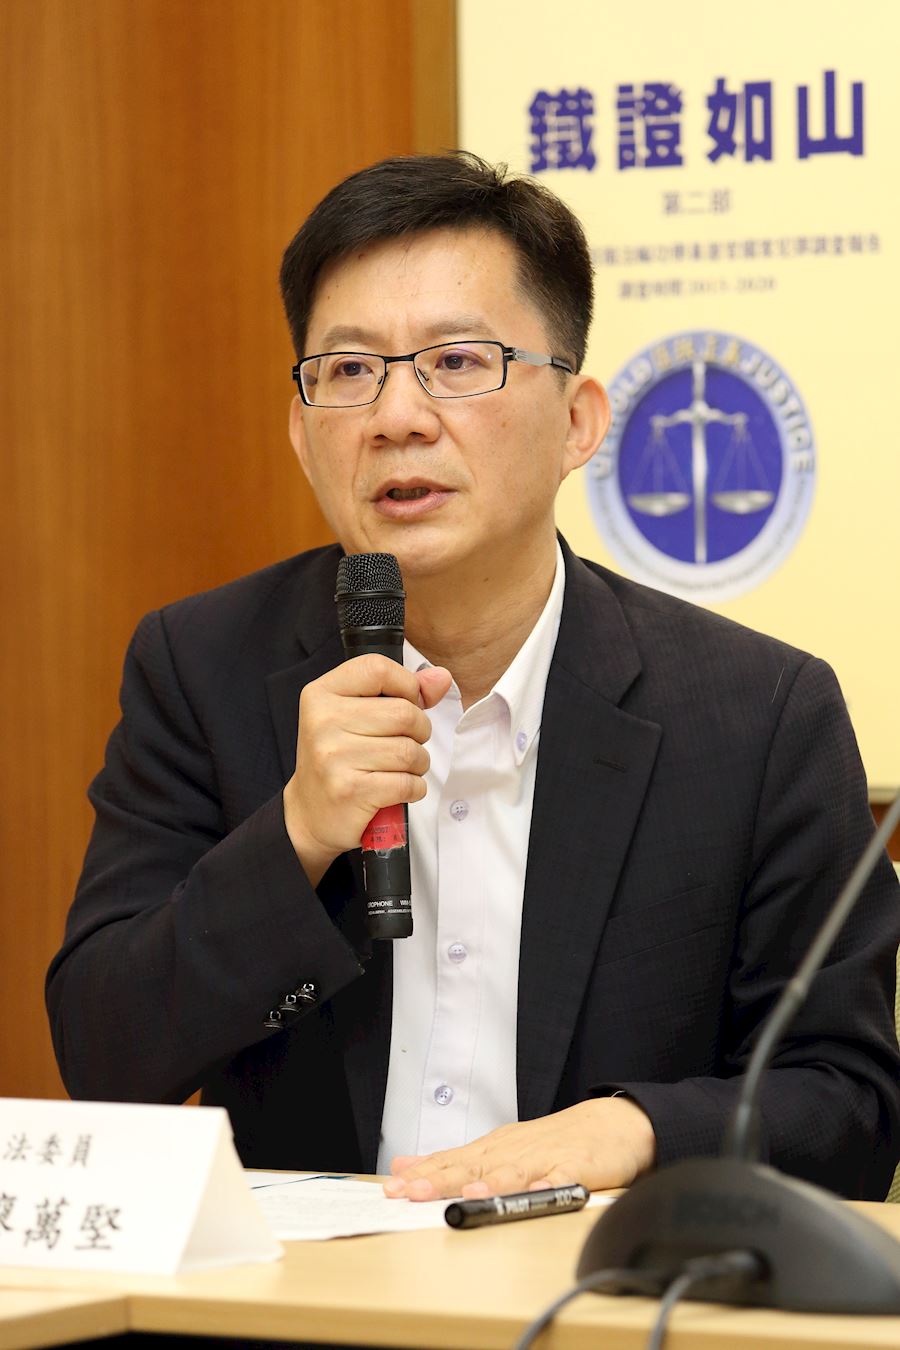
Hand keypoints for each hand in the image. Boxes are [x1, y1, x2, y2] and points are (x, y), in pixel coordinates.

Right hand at [283, 655, 450, 885]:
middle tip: (406, 743)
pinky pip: (407, 783)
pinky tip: (398, 789)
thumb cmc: (340, 757)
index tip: (407, 703)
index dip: (406, 685)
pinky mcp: (350, 790)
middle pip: (404, 713)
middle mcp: (323, 721)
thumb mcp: (358, 714)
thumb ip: (401, 691)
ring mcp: (334, 756)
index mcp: (322, 694)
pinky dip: (414, 788)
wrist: (310, 813)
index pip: (378, 668)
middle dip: (419, 731)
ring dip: (418, 764)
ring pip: (410, 751)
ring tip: (401, 768)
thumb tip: (442, 677)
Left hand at [383, 1098, 655, 1199]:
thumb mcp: (499, 1148)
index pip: (450, 1161)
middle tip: (409, 1193)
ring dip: (485, 1183)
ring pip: (508, 1172)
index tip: (391, 1188)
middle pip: (471, 1166)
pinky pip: (555, 1180)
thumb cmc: (553, 1142)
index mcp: (492, 1149)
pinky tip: (526, 1195)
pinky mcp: (573, 1169)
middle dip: (438, 1180)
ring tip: (463, 1194)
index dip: (420, 1176)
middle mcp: (511, 1151)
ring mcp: (542, 1159)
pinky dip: (540, 1188)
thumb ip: (454, 1160)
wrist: (612, 1125)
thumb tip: (404, 1166)